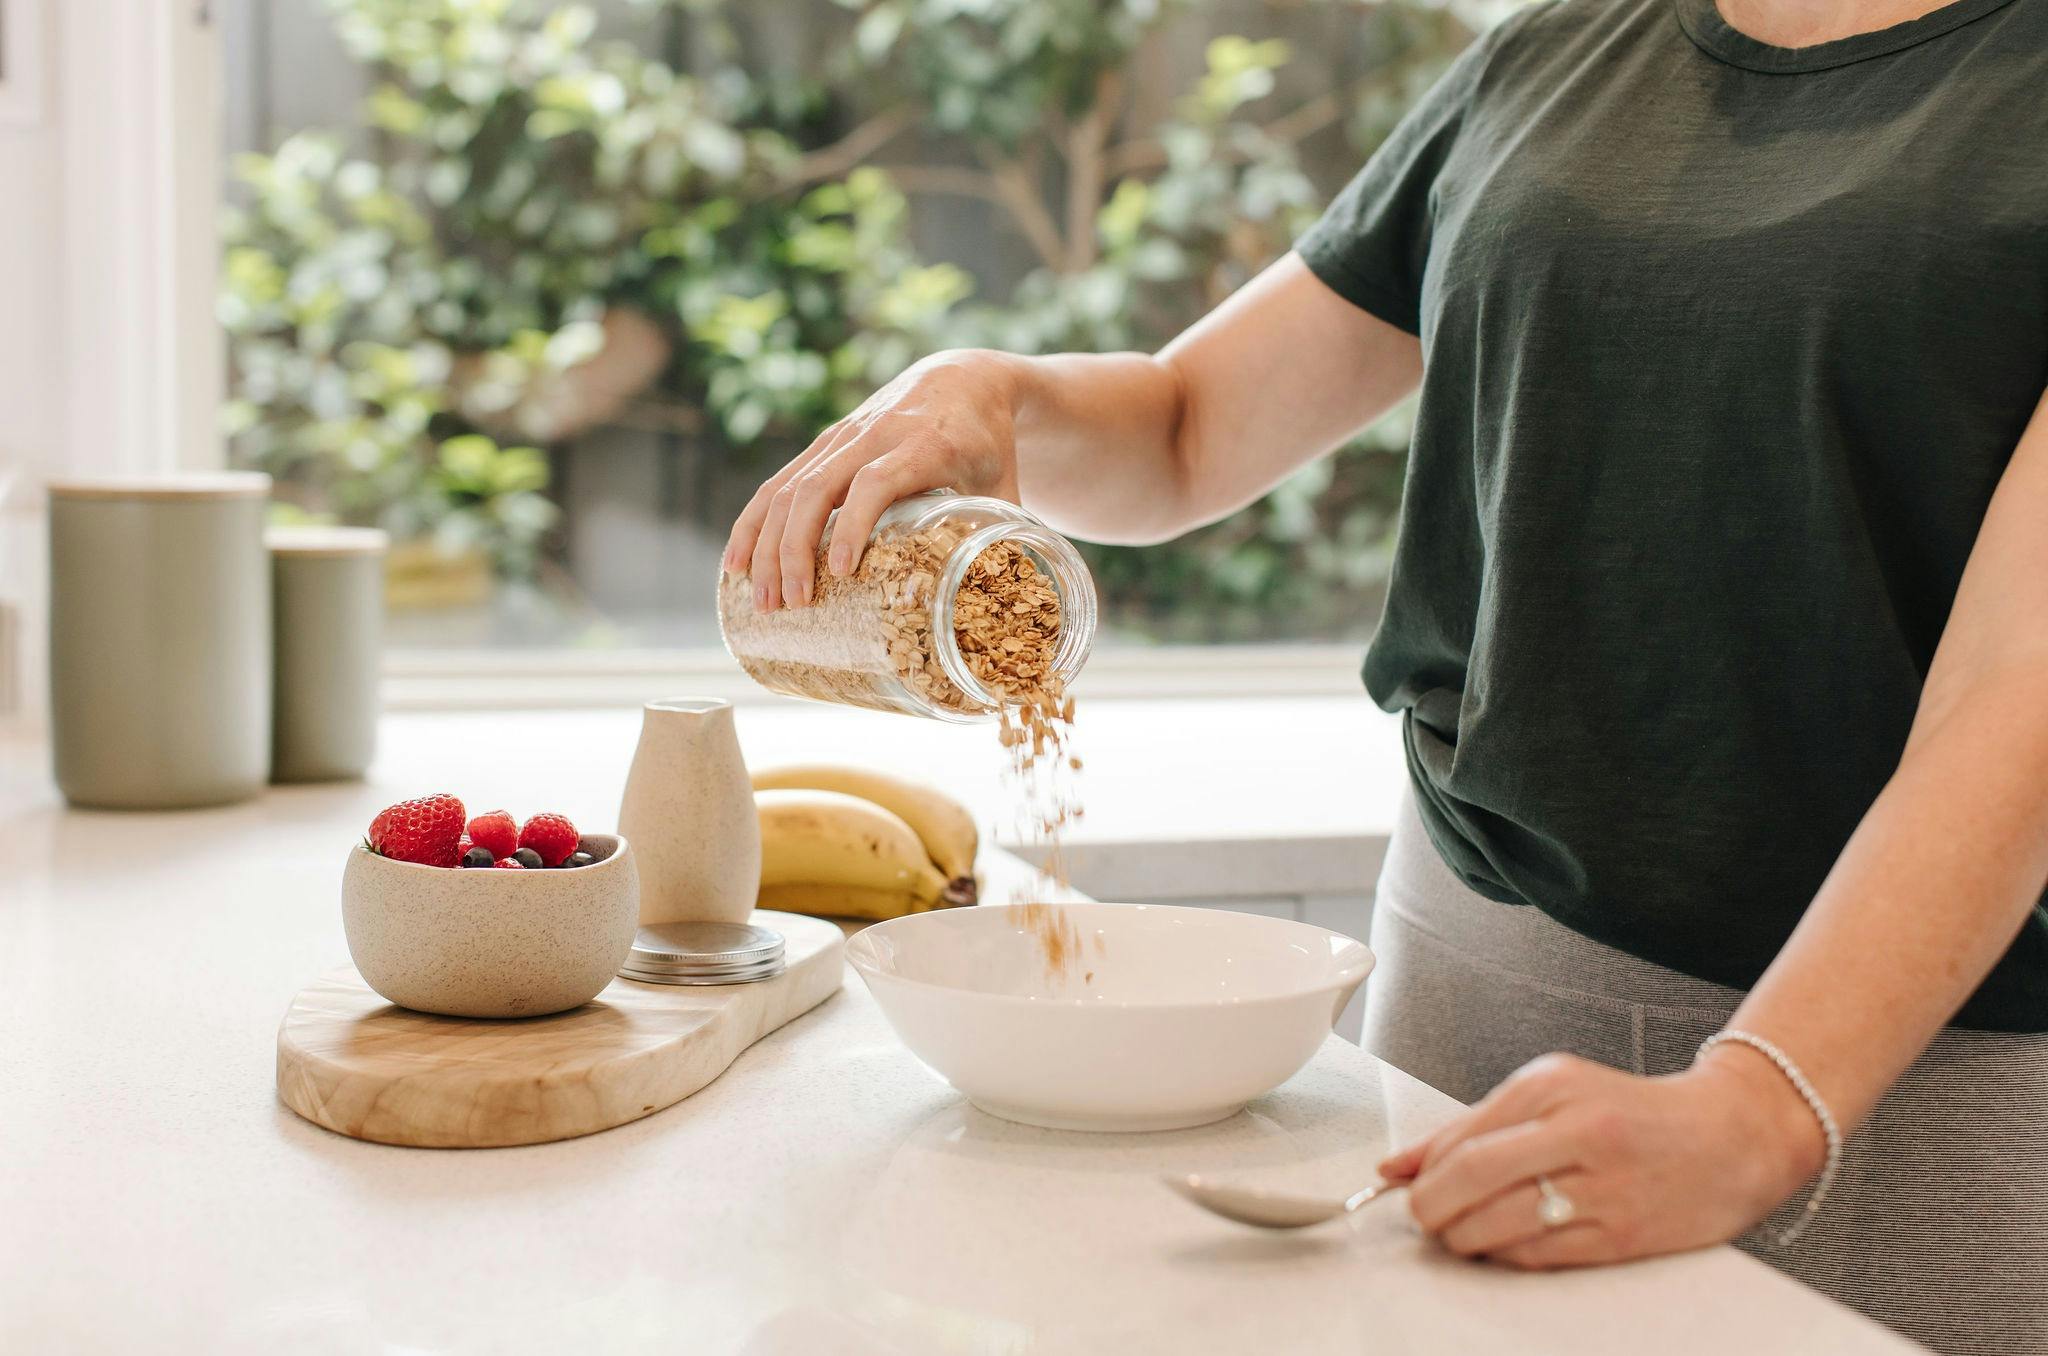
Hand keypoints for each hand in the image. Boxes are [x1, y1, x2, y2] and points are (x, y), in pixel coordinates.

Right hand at [722, 349, 1025, 611]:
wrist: (964, 378)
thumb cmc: (988, 442)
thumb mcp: (1006, 485)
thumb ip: (1008, 540)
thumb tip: (1017, 611)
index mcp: (922, 444)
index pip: (874, 481)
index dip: (852, 525)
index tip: (840, 572)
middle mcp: (873, 436)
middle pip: (817, 488)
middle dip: (795, 550)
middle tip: (792, 606)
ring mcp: (840, 437)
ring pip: (787, 487)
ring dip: (767, 546)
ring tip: (763, 602)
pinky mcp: (823, 445)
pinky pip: (777, 483)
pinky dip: (752, 523)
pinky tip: (736, 564)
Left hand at [1378, 1049, 1826, 1268]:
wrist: (1730, 1137)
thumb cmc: (1631, 1113)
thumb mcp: (1551, 1092)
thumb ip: (1473, 1125)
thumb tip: (1400, 1164)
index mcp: (1553, 1088)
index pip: (1463, 1137)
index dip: (1422, 1171)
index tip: (1405, 1186)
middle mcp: (1578, 1132)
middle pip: (1474, 1178)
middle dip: (1432, 1208)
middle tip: (1424, 1217)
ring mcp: (1603, 1187)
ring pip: (1501, 1224)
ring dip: (1463, 1238)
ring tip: (1460, 1232)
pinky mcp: (1622, 1235)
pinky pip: (1539, 1255)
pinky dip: (1505, 1255)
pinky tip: (1501, 1244)